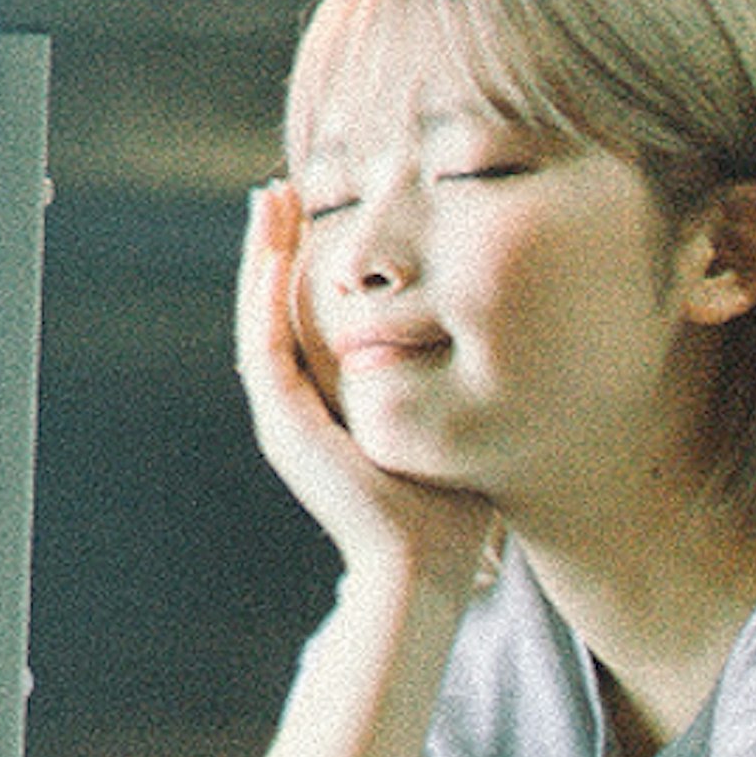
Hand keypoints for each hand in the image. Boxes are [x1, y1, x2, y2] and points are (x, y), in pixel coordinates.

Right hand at [234, 183, 499, 599]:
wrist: (423, 569)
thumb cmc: (452, 505)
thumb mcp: (451, 420)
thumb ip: (448, 380)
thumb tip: (496, 329)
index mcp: (333, 405)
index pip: (311, 319)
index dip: (310, 264)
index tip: (322, 213)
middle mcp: (299, 407)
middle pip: (277, 306)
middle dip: (279, 246)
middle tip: (286, 187)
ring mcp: (284, 416)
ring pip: (260, 315)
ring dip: (263, 256)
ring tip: (271, 200)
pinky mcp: (283, 423)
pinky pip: (264, 342)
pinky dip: (264, 292)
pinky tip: (273, 246)